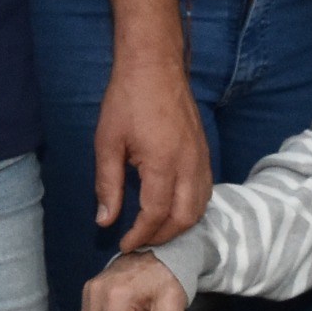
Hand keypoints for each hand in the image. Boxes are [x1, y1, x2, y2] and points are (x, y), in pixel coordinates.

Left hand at [94, 56, 210, 247]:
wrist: (154, 65)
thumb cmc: (127, 100)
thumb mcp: (107, 143)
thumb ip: (107, 185)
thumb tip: (105, 221)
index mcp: (163, 164)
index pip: (156, 215)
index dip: (140, 235)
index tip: (124, 245)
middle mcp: (189, 165)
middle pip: (185, 218)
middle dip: (162, 237)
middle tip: (141, 242)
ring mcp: (201, 158)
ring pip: (200, 207)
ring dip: (180, 225)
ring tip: (156, 231)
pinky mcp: (204, 151)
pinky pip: (206, 190)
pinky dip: (192, 208)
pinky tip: (174, 209)